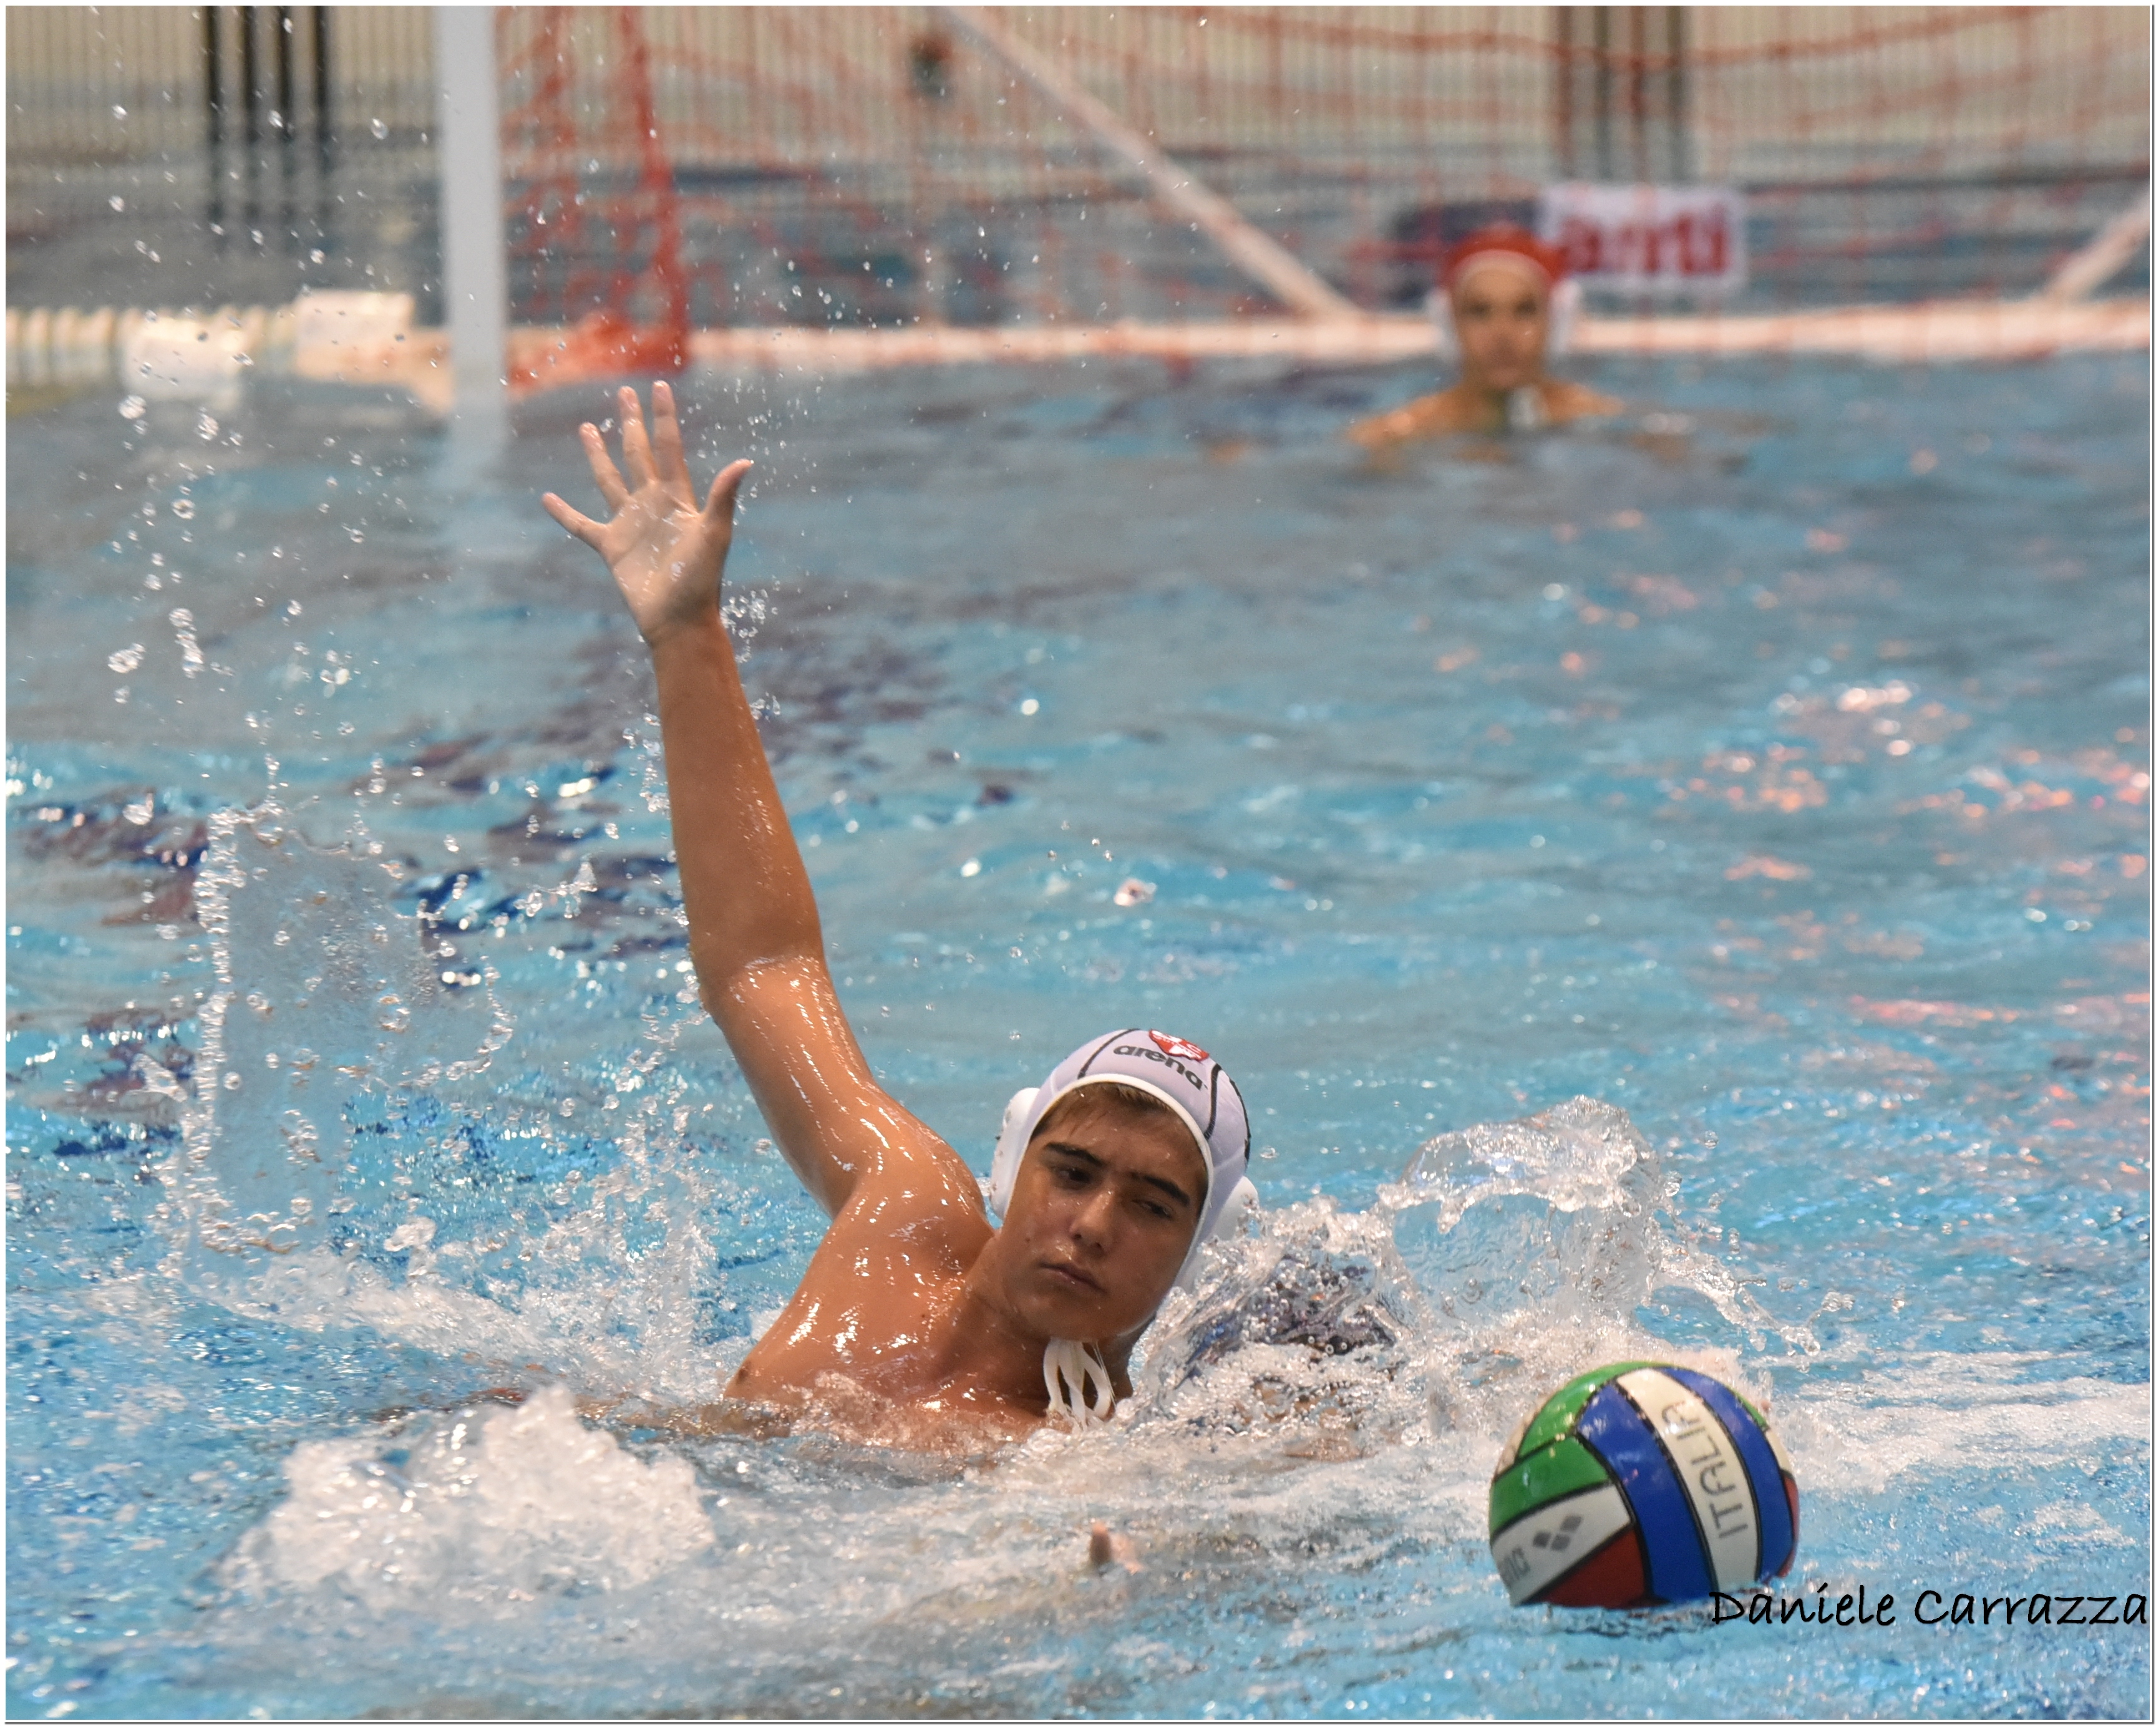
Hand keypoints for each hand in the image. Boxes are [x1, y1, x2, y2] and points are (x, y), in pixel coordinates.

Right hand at [542, 381, 752, 646]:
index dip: (664, 418)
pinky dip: (563, 513)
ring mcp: (631, 524)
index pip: (669, 448)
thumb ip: (724, 496)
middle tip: (624, 393)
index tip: (659, 387)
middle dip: (632, 423)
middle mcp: (653, 505)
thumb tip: (746, 461)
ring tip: (588, 427)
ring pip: (609, 479)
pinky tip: (546, 498)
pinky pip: (582, 525)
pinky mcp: (611, 547)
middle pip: (639, 454)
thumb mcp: (715, 533)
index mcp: (677, 498)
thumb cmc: (701, 579)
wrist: (679, 620)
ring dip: (598, 454)